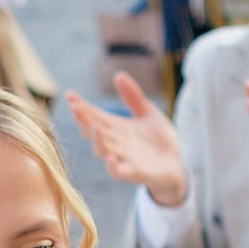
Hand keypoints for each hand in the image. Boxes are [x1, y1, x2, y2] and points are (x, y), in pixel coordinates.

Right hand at [63, 76, 187, 204]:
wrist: (178, 167)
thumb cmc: (160, 142)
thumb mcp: (148, 114)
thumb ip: (133, 97)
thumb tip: (118, 75)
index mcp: (117, 129)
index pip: (95, 116)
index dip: (81, 106)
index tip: (70, 94)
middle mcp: (116, 144)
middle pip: (94, 132)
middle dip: (83, 121)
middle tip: (75, 107)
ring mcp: (124, 159)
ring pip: (103, 152)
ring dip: (98, 141)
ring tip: (95, 128)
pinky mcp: (136, 173)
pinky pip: (120, 172)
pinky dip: (113, 167)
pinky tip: (109, 158)